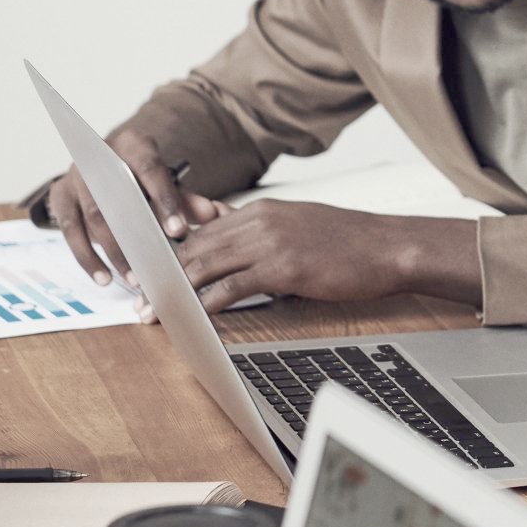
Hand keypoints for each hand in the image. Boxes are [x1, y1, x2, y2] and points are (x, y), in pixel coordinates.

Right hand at [45, 127, 220, 287]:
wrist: (107, 165)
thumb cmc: (142, 178)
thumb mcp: (165, 183)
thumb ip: (186, 200)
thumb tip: (213, 214)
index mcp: (132, 144)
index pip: (149, 169)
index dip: (164, 200)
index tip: (178, 231)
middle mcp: (98, 155)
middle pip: (117, 197)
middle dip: (137, 235)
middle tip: (156, 265)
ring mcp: (75, 175)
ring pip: (93, 217)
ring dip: (114, 252)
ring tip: (133, 278)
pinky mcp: (59, 196)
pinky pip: (69, 231)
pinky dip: (87, 258)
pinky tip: (103, 278)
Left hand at [171, 200, 427, 314]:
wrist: (388, 246)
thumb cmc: (348, 241)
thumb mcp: (298, 224)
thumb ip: (261, 231)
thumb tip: (233, 240)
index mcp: (260, 210)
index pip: (201, 230)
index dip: (170, 254)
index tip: (149, 272)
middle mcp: (259, 220)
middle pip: (196, 246)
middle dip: (162, 274)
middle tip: (139, 297)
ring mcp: (270, 242)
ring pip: (206, 264)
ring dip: (175, 291)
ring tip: (153, 311)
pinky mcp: (283, 267)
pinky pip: (233, 285)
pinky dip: (207, 302)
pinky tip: (192, 316)